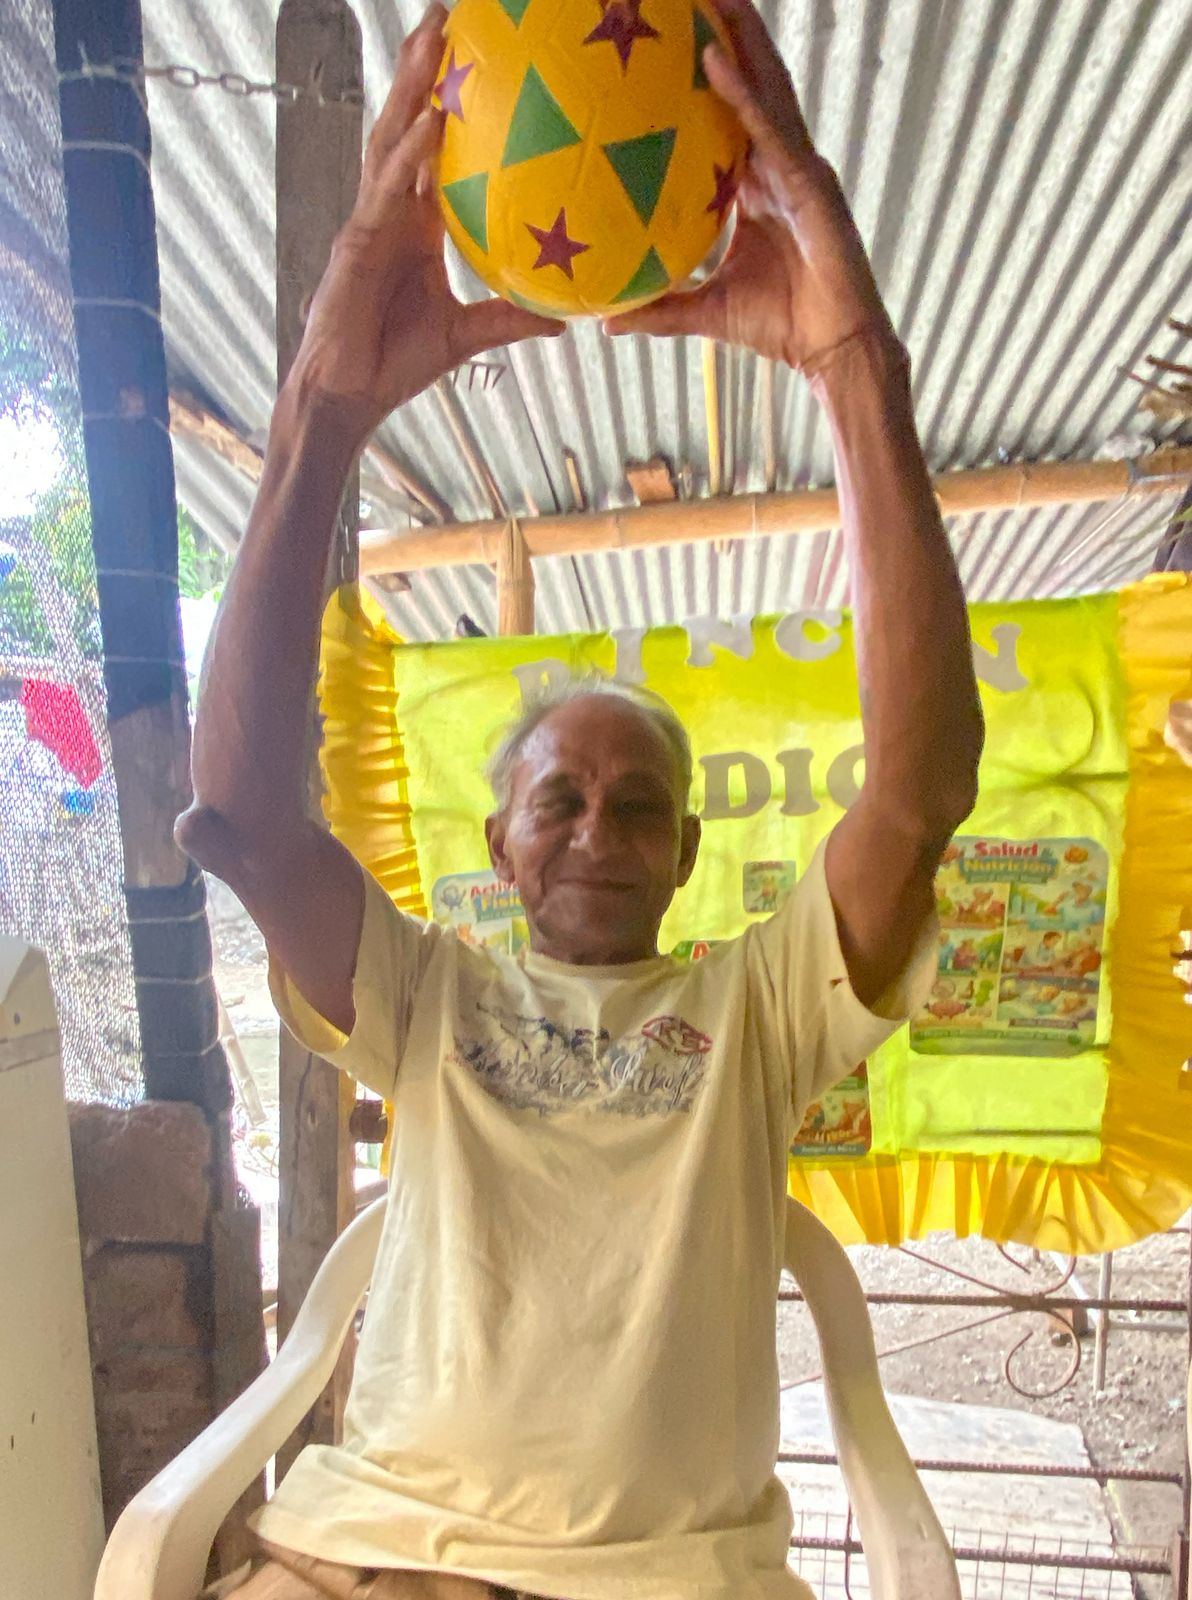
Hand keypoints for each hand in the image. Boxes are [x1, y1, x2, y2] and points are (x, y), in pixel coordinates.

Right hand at [290, 4, 562, 441]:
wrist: (347, 395)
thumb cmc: (395, 365)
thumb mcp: (466, 335)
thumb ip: (510, 319)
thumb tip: (566, 320)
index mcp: (415, 227)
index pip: (433, 152)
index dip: (448, 106)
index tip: (476, 62)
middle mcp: (390, 211)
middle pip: (406, 125)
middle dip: (423, 69)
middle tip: (449, 16)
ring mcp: (369, 219)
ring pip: (391, 138)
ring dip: (411, 85)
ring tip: (434, 36)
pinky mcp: (357, 239)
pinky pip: (388, 186)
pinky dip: (412, 152)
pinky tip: (434, 120)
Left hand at [605, 0, 896, 373]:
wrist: (831, 350)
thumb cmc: (780, 326)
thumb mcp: (706, 312)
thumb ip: (660, 309)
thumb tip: (606, 322)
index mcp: (758, 187)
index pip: (729, 116)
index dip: (708, 75)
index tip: (673, 40)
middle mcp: (779, 166)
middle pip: (751, 85)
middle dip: (728, 34)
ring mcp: (798, 169)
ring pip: (765, 89)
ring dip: (738, 38)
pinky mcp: (809, 183)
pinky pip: (768, 129)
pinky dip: (741, 93)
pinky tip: (713, 58)